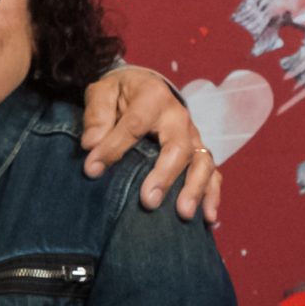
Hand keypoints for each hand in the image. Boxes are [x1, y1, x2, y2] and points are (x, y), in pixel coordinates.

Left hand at [79, 66, 221, 225]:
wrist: (143, 87)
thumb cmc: (120, 94)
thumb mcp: (101, 93)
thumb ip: (96, 116)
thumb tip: (91, 144)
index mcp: (153, 97)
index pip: (135, 125)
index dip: (113, 148)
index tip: (92, 170)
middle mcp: (178, 117)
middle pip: (179, 147)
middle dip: (165, 176)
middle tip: (149, 202)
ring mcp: (192, 136)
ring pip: (202, 162)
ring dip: (195, 189)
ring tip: (183, 214)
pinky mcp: (198, 152)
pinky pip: (213, 174)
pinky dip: (212, 195)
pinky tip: (207, 218)